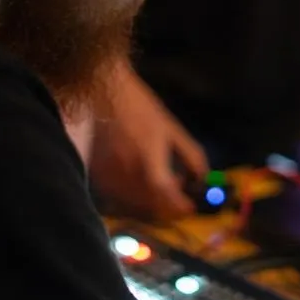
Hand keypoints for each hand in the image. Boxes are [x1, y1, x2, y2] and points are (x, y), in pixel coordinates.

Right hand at [89, 62, 207, 220]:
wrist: (105, 93)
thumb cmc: (141, 108)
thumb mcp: (172, 129)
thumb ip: (191, 156)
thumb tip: (202, 178)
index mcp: (149, 161)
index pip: (166, 196)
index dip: (179, 205)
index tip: (190, 207)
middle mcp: (127, 174)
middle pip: (151, 205)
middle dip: (168, 203)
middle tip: (178, 187)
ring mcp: (110, 177)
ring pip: (135, 203)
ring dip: (151, 199)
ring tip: (160, 177)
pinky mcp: (97, 175)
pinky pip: (119, 195)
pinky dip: (133, 193)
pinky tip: (139, 175)